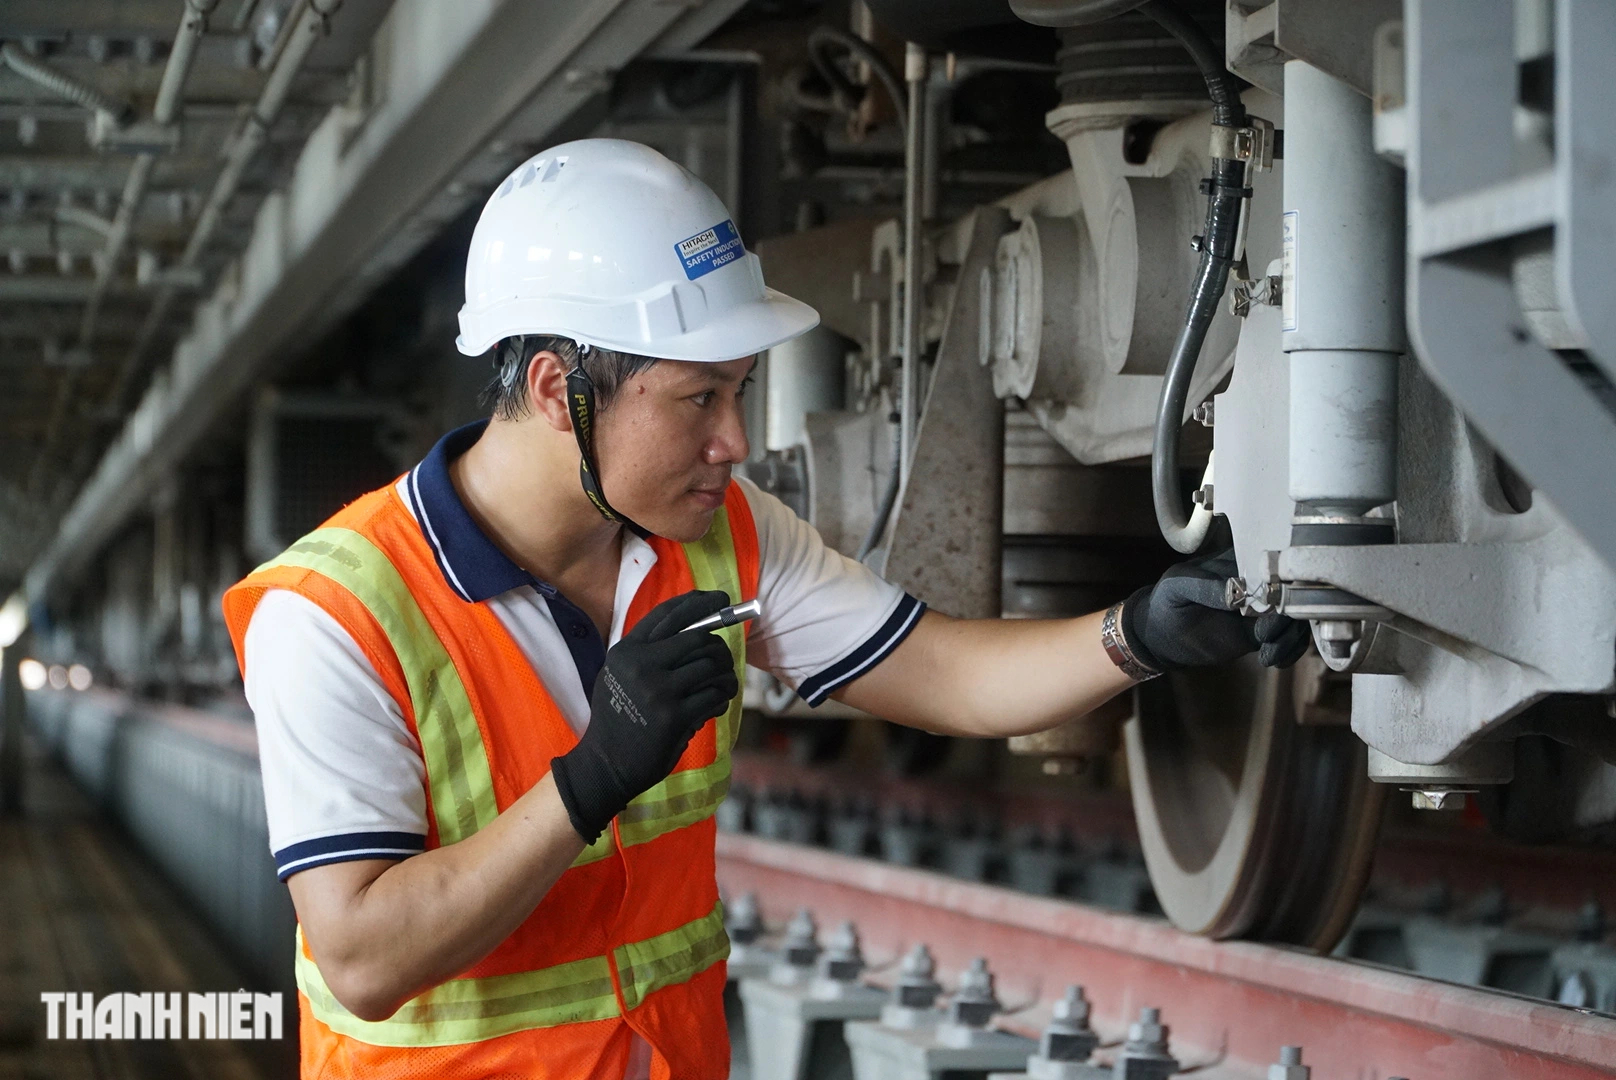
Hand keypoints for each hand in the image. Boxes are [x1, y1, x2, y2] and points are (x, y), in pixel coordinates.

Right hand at [551, 590, 739, 841]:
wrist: (606, 765)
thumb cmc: (618, 717)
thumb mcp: (620, 676)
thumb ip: (649, 652)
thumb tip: (699, 627)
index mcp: (627, 650)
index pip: (670, 614)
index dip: (700, 602)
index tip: (721, 600)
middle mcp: (641, 664)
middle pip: (700, 637)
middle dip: (720, 648)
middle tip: (725, 661)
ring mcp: (658, 690)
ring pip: (712, 665)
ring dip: (725, 676)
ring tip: (722, 687)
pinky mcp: (674, 716)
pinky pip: (715, 695)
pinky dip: (721, 699)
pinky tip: (714, 706)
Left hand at [1121, 550, 1308, 671]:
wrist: (1159, 635)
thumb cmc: (1166, 602)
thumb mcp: (1177, 587)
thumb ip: (1204, 585)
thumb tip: (1236, 589)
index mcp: (1238, 562)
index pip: (1273, 567)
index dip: (1280, 586)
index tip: (1271, 606)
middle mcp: (1256, 583)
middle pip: (1293, 593)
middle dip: (1289, 617)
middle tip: (1264, 636)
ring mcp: (1260, 609)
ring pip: (1295, 618)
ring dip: (1290, 638)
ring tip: (1268, 655)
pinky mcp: (1259, 632)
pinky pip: (1287, 638)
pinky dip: (1290, 650)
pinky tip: (1273, 660)